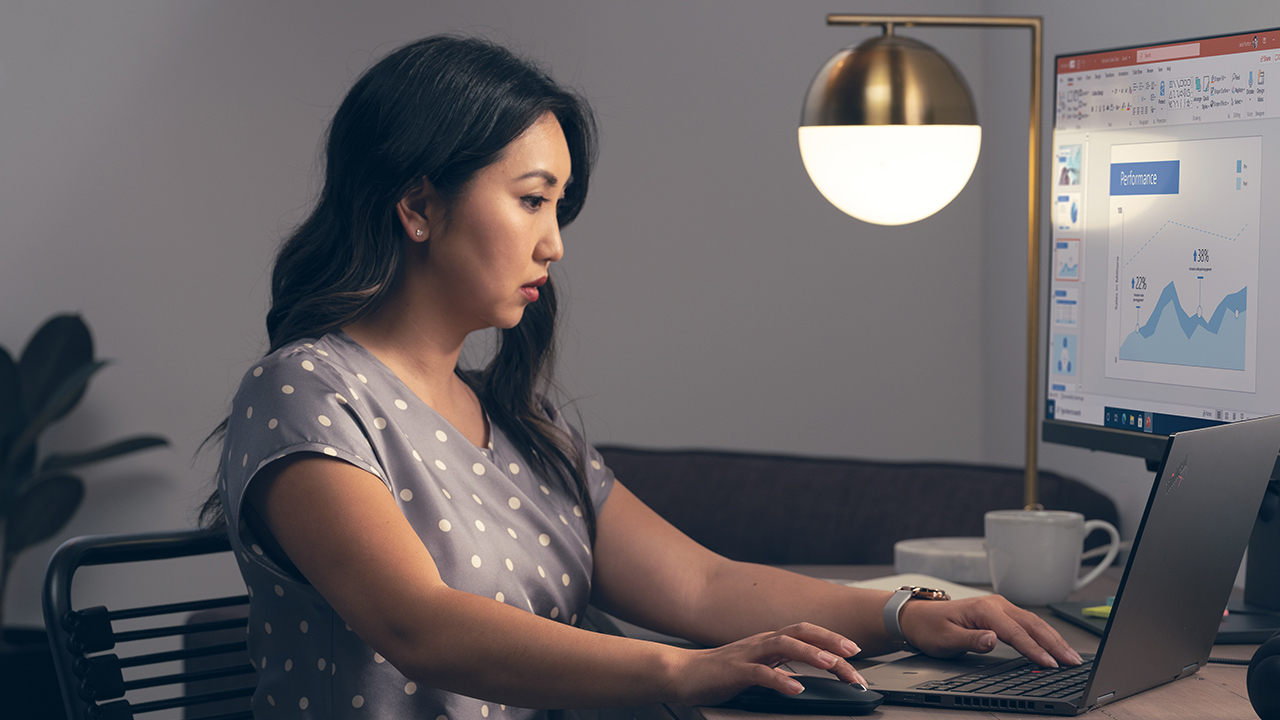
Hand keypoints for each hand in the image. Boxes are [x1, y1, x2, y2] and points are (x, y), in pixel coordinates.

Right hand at [667, 622, 867, 705]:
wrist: (682, 673)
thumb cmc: (719, 673)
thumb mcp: (756, 667)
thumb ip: (779, 667)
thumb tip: (805, 676)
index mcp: (769, 641)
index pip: (806, 633)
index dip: (832, 639)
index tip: (855, 653)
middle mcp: (761, 642)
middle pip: (801, 632)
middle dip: (830, 641)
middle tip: (854, 654)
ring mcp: (748, 654)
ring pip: (784, 646)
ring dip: (810, 654)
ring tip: (831, 664)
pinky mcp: (735, 671)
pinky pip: (760, 673)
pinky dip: (780, 679)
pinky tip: (795, 688)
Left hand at [898, 595, 1083, 667]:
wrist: (918, 616)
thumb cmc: (930, 627)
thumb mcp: (945, 639)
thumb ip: (971, 640)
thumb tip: (993, 639)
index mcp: (984, 609)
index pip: (1015, 632)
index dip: (1034, 649)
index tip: (1050, 664)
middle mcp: (996, 604)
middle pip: (1032, 625)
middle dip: (1055, 643)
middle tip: (1073, 661)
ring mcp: (1000, 607)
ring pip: (1034, 622)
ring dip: (1054, 639)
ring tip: (1071, 656)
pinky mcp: (1001, 612)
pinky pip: (1028, 624)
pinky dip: (1044, 635)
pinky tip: (1054, 645)